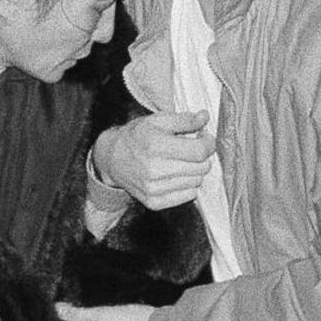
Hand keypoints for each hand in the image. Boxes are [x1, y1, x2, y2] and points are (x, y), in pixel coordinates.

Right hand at [92, 110, 215, 209]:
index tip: (204, 137)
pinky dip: (188, 185)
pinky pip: (188, 196)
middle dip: (202, 156)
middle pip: (201, 168)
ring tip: (183, 161)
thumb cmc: (136, 136)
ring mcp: (153, 189)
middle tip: (193, 148)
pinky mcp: (154, 202)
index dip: (208, 143)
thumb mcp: (158, 120)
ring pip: (196, 182)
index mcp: (156, 146)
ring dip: (195, 171)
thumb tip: (205, 117)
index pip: (199, 151)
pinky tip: (178, 174)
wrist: (112, 159)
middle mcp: (154, 170)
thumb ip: (184, 119)